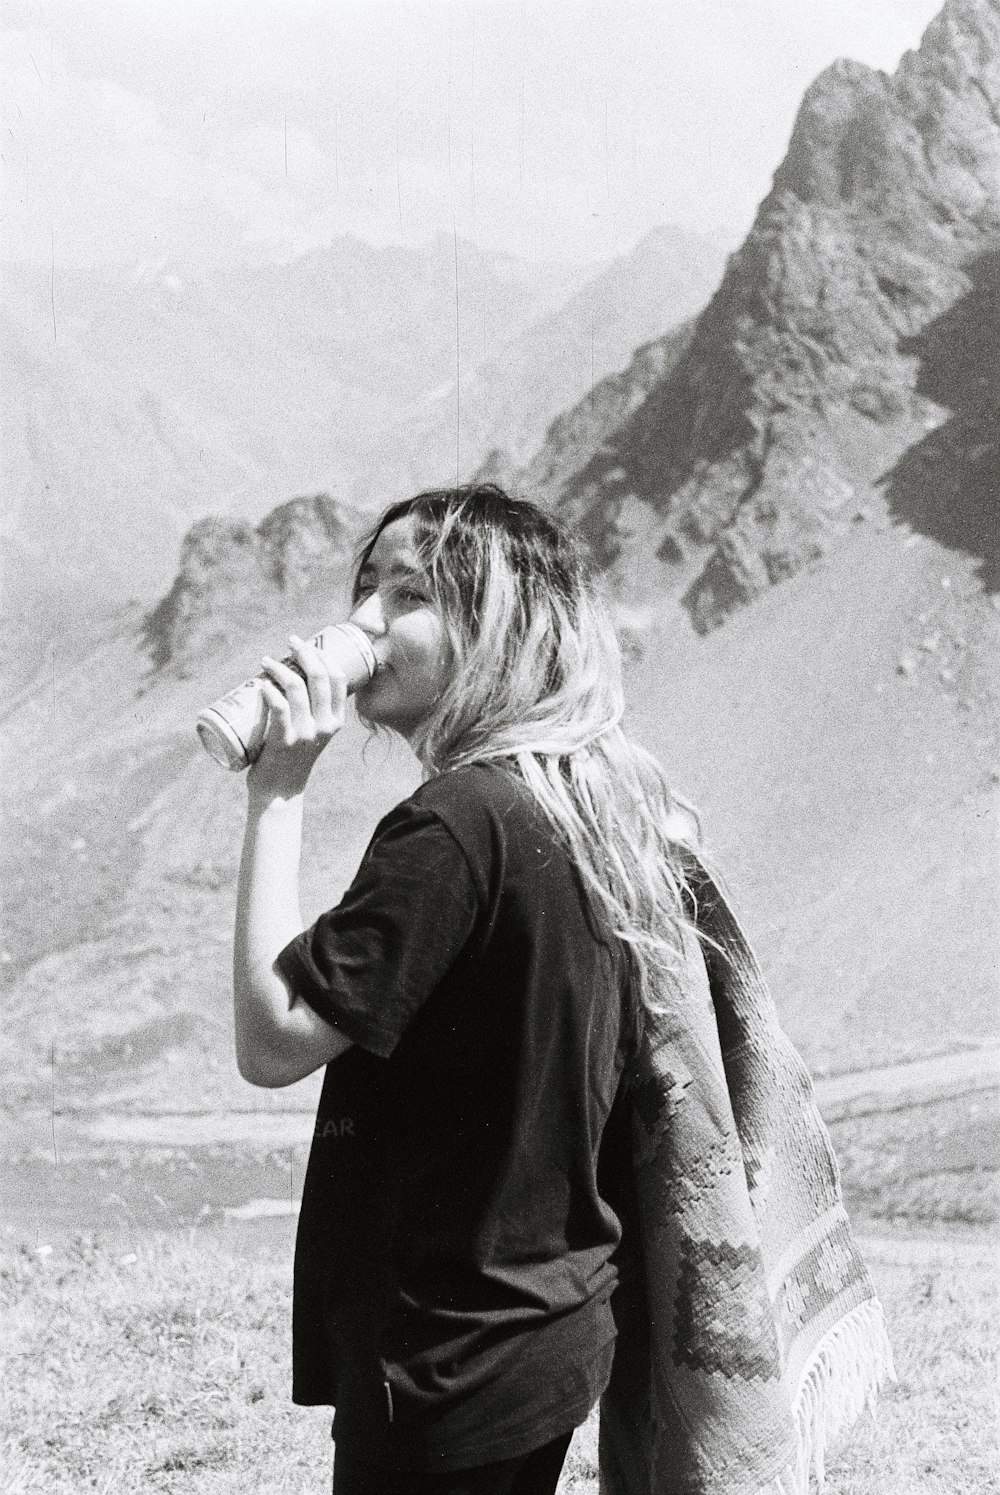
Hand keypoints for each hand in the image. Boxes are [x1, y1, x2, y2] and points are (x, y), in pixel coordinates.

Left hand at [247, 634, 346, 802]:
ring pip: (296, 687)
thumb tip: (292, 672)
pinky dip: (270, 691)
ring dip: (279, 667)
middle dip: (304, 652)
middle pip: (319, 676)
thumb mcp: (312, 731)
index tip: (306, 643)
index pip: (338, 678)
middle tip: (289, 642)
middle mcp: (326, 725)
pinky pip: (279, 708)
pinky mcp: (285, 741)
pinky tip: (262, 683)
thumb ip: (310, 709)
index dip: (323, 655)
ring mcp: (306, 733)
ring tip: (266, 661)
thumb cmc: (291, 755)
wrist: (280, 790)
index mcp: (336, 721)